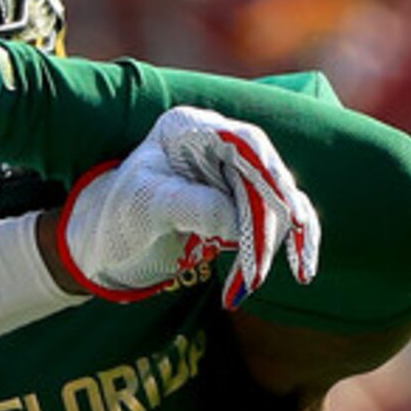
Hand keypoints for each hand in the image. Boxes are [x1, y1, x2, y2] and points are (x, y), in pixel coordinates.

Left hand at [53, 106, 320, 309]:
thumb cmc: (117, 215)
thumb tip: (238, 223)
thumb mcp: (144, 207)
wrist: (107, 243)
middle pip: (266, 177)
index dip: (269, 173)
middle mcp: (218, 144)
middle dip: (267, 224)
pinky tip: (303, 270)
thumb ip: (190, 206)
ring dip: (278, 243)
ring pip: (280, 201)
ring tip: (254, 282)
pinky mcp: (245, 204)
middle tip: (256, 270)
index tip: (286, 205)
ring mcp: (234, 174)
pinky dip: (293, 245)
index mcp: (188, 128)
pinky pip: (282, 220)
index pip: (243, 142)